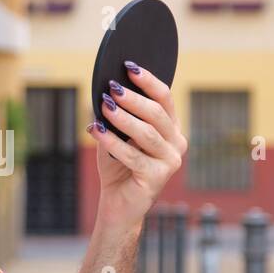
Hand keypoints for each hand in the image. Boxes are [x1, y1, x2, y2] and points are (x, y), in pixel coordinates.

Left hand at [87, 62, 187, 234]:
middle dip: (133, 98)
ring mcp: (170, 161)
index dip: (148, 81)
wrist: (118, 205)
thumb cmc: (118, 168)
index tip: (129, 67)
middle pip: (156, 113)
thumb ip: (116, 116)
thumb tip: (105, 91)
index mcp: (171, 129)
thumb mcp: (116, 136)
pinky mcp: (157, 177)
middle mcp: (177, 143)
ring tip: (104, 106)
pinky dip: (112, 141)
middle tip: (112, 88)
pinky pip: (132, 154)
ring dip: (123, 117)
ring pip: (146, 133)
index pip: (165, 99)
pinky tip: (96, 131)